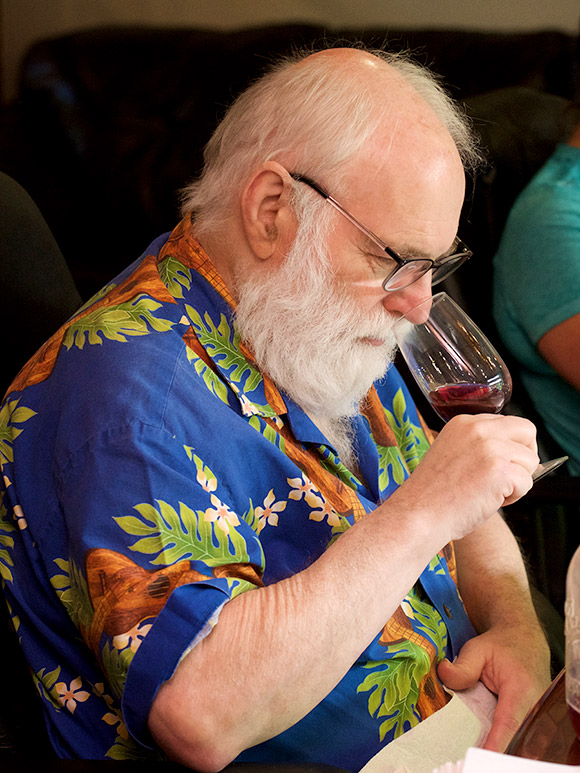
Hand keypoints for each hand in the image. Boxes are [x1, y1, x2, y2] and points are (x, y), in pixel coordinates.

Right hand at [392, 413, 538, 542]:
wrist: (419, 514)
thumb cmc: (434, 494)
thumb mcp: (452, 454)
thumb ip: (479, 446)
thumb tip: (516, 453)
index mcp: (463, 422)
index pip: (506, 423)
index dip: (508, 447)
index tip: (494, 466)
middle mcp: (477, 428)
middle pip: (526, 430)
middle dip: (524, 456)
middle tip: (508, 477)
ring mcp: (489, 447)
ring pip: (530, 459)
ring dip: (518, 480)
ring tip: (490, 492)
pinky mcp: (499, 469)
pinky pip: (527, 482)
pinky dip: (514, 497)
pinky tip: (489, 501)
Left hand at [437, 622, 550, 751]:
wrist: (524, 641)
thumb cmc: (501, 646)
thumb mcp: (477, 649)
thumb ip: (462, 666)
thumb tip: (444, 674)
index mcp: (521, 689)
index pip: (509, 722)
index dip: (497, 743)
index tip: (483, 756)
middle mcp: (536, 708)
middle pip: (518, 741)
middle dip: (497, 752)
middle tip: (473, 759)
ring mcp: (538, 718)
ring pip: (523, 745)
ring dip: (502, 750)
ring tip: (478, 756)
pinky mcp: (535, 724)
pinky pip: (522, 742)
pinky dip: (506, 747)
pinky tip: (488, 752)